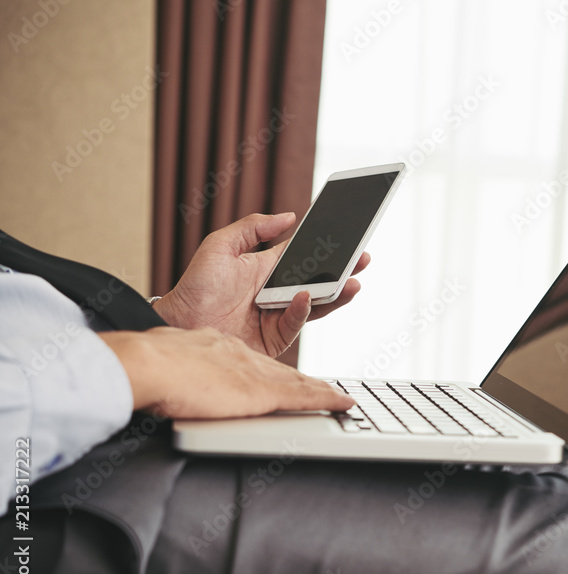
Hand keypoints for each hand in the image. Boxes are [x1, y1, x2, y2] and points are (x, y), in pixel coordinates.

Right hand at [99, 327, 353, 417]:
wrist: (149, 365)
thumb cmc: (148, 368)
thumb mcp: (170, 362)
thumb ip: (180, 369)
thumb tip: (172, 383)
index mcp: (219, 348)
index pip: (255, 364)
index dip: (275, 373)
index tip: (288, 379)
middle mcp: (242, 355)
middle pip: (282, 370)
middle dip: (306, 378)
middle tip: (327, 387)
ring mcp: (254, 371)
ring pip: (297, 380)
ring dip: (320, 389)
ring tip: (338, 397)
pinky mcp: (264, 389)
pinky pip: (305, 395)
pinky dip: (326, 399)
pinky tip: (342, 403)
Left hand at [152, 213, 370, 357]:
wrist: (179, 324)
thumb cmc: (195, 287)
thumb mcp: (220, 245)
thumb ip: (253, 227)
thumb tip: (288, 217)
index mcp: (268, 268)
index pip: (306, 255)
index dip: (328, 247)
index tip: (348, 237)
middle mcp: (278, 292)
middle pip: (319, 280)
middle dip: (343, 269)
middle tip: (362, 258)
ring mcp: (279, 315)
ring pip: (317, 304)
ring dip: (336, 293)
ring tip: (351, 282)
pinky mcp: (276, 338)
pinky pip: (296, 322)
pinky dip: (303, 309)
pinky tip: (307, 296)